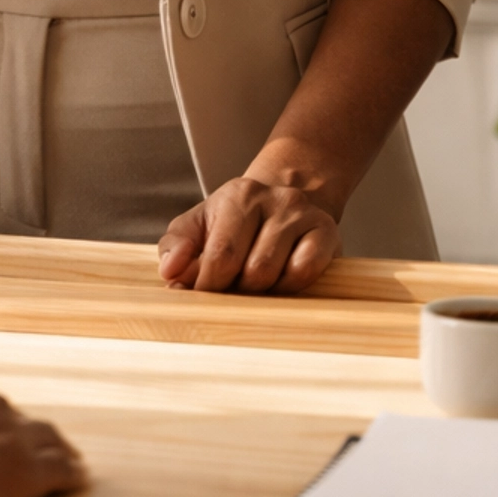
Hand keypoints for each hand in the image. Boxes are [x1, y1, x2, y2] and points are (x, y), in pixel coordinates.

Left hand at [158, 176, 341, 294]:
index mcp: (238, 195)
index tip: (201, 301)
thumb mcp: (199, 224)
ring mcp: (302, 215)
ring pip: (277, 275)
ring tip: (252, 288)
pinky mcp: (327, 233)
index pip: (220, 254)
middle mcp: (273, 199)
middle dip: (236, 293)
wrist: (285, 197)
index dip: (208, 287)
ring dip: (261, 293)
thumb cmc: (234, 221)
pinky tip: (280, 283)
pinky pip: (306, 274)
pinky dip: (290, 288)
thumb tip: (170, 272)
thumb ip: (177, 246)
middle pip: (251, 270)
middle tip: (229, 296)